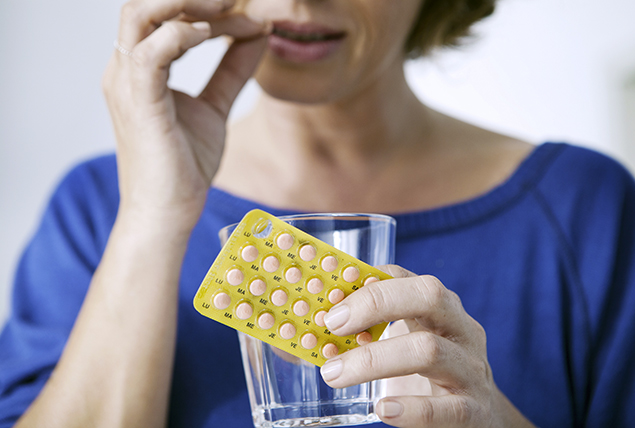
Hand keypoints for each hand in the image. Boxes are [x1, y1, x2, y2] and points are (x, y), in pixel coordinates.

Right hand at [103, 0, 269, 229]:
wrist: (168, 211)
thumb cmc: (184, 164)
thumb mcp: (215, 106)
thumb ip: (231, 70)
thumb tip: (258, 35)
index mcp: (139, 68)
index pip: (164, 15)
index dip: (206, 8)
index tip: (250, 17)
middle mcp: (126, 69)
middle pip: (146, 4)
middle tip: (233, 1)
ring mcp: (126, 84)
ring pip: (141, 15)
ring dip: (186, 4)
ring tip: (226, 10)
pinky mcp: (138, 103)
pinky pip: (150, 53)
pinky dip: (180, 35)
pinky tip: (209, 36)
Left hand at [320, 265, 534, 427]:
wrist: (482, 418)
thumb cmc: (428, 374)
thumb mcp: (402, 343)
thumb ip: (358, 336)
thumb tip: (293, 339)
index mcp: (439, 307)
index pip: (406, 276)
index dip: (366, 282)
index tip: (329, 298)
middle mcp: (460, 329)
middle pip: (429, 296)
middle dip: (375, 304)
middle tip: (332, 325)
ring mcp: (471, 368)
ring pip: (429, 350)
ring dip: (373, 360)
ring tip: (334, 374)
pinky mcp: (475, 410)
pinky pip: (446, 408)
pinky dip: (411, 409)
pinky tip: (382, 410)